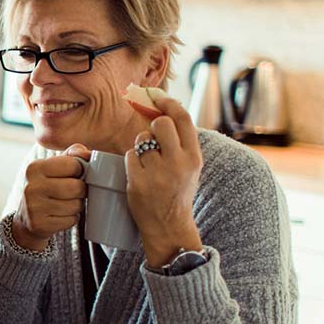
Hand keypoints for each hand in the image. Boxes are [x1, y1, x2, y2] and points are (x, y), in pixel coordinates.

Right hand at [11, 144, 88, 250]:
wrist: (27, 218)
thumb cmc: (47, 187)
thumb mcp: (56, 166)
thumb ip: (73, 154)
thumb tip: (87, 154)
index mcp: (35, 167)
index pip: (73, 165)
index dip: (79, 171)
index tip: (73, 175)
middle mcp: (31, 187)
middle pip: (76, 187)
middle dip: (80, 191)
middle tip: (72, 192)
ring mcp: (33, 207)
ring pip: (75, 205)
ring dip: (76, 206)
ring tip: (65, 204)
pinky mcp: (39, 224)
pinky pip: (70, 220)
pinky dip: (70, 219)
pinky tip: (60, 215)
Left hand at [125, 95, 202, 266]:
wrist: (169, 225)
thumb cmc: (177, 191)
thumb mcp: (189, 167)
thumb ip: (180, 143)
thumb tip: (162, 111)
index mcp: (194, 157)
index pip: (183, 119)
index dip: (169, 104)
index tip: (159, 98)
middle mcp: (179, 163)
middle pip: (160, 123)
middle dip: (152, 126)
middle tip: (152, 139)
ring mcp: (158, 173)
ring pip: (142, 139)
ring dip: (140, 146)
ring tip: (147, 163)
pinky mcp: (139, 182)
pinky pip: (130, 156)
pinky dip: (131, 161)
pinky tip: (138, 173)